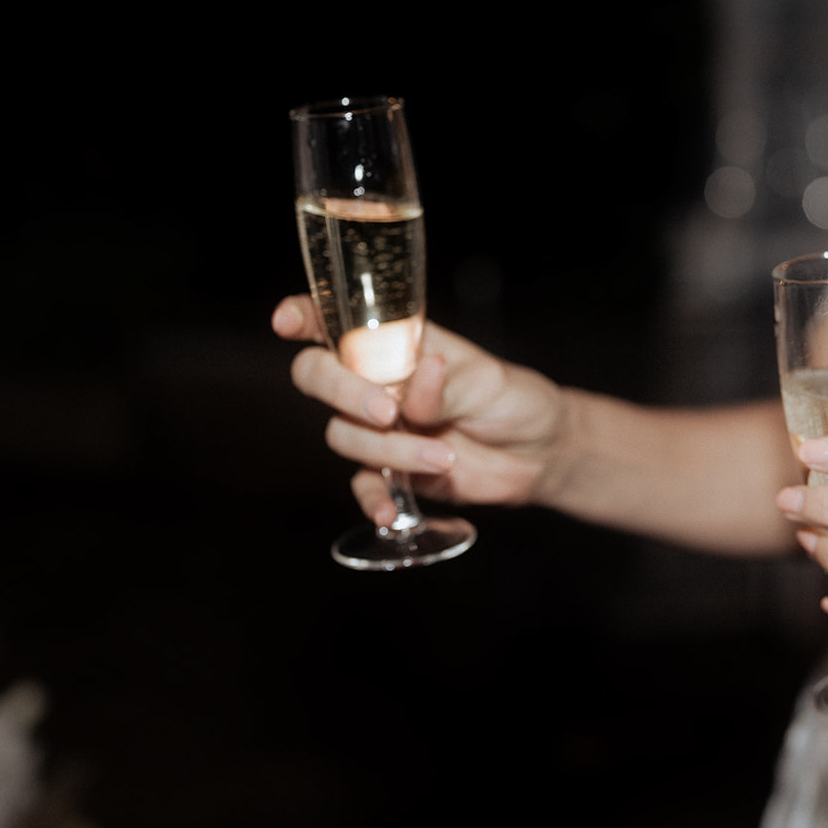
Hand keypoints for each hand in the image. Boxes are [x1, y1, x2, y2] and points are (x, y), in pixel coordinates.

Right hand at [272, 295, 568, 525]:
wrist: (539, 452)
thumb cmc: (512, 399)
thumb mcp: (486, 381)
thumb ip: (445, 385)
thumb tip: (420, 376)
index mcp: (396, 344)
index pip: (335, 320)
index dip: (304, 315)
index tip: (288, 321)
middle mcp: (376, 381)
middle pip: (317, 376)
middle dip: (341, 392)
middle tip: (387, 412)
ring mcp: (378, 427)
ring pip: (344, 435)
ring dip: (391, 450)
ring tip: (445, 457)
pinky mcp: (390, 470)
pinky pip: (363, 485)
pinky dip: (373, 499)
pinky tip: (389, 512)